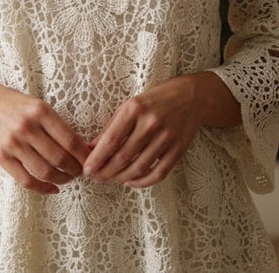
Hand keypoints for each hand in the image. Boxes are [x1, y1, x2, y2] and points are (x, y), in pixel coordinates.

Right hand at [0, 70, 91, 194]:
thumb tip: (81, 147)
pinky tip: (52, 188)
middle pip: (60, 158)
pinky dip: (43, 188)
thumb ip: (56, 124)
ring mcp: (13, 144)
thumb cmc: (12, 104)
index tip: (91, 161)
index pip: (70, 140)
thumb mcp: (37, 104)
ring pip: (45, 171)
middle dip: (76, 169)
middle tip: (81, 172)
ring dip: (62, 179)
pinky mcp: (1, 157)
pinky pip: (26, 180)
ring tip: (68, 178)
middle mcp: (27, 127)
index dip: (84, 155)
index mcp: (40, 111)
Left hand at [83, 72, 239, 187]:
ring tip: (112, 179)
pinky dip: (143, 181)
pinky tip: (132, 181)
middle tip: (97, 178)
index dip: (97, 158)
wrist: (191, 97)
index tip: (87, 170)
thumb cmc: (154, 101)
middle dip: (106, 172)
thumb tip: (91, 148)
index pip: (111, 140)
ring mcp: (167, 137)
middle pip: (124, 157)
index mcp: (135, 109)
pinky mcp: (179, 149)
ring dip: (122, 178)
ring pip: (140, 167)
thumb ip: (111, 127)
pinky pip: (159, 172)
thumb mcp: (130, 106)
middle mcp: (151, 123)